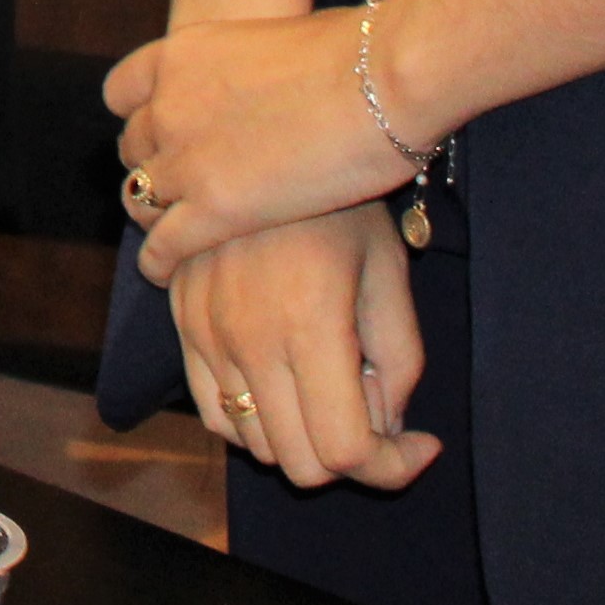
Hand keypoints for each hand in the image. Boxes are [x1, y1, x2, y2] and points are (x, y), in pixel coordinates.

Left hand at [102, 7, 416, 274]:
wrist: (381, 80)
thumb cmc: (357, 53)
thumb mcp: (276, 38)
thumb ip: (251, 65)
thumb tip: (276, 72)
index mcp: (180, 55)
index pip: (123, 92)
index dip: (139, 114)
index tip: (160, 131)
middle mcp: (168, 104)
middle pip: (133, 147)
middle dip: (152, 164)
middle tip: (178, 185)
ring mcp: (185, 159)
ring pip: (140, 197)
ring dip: (152, 214)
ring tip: (165, 231)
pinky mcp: (212, 211)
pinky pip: (162, 244)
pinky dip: (158, 260)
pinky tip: (164, 271)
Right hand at [165, 204, 437, 489]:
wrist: (263, 136)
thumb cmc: (343, 203)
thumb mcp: (391, 275)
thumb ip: (399, 362)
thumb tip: (385, 427)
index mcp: (309, 325)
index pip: (347, 452)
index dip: (394, 468)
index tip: (423, 443)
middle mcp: (248, 339)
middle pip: (300, 464)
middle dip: (353, 457)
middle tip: (380, 412)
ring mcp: (206, 334)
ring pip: (254, 444)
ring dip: (302, 438)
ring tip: (331, 389)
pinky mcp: (181, 323)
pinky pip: (212, 411)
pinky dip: (254, 420)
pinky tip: (286, 381)